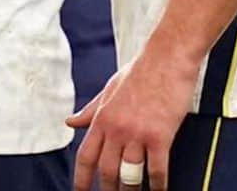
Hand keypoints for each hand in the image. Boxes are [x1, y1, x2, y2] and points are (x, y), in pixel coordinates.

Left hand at [69, 42, 197, 190]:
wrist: (166, 57)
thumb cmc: (139, 72)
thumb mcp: (109, 89)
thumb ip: (91, 110)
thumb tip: (70, 122)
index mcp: (102, 117)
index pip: (86, 155)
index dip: (81, 179)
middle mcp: (116, 128)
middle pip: (106, 172)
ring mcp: (137, 133)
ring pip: (130, 176)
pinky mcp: (159, 136)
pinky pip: (156, 171)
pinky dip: (158, 186)